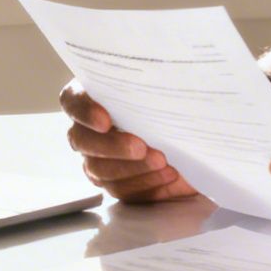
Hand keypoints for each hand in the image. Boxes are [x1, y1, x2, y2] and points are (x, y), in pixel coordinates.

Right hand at [59, 80, 199, 202]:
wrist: (197, 134)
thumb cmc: (180, 103)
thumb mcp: (170, 88)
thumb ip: (152, 86)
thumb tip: (157, 82)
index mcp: (95, 95)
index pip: (72, 101)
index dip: (83, 112)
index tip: (105, 121)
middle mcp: (89, 128)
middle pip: (82, 140)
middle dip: (112, 146)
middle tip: (141, 147)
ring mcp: (98, 158)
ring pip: (99, 169)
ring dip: (132, 168)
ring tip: (162, 161)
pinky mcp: (116, 182)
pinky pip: (121, 189)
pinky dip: (145, 182)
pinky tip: (167, 175)